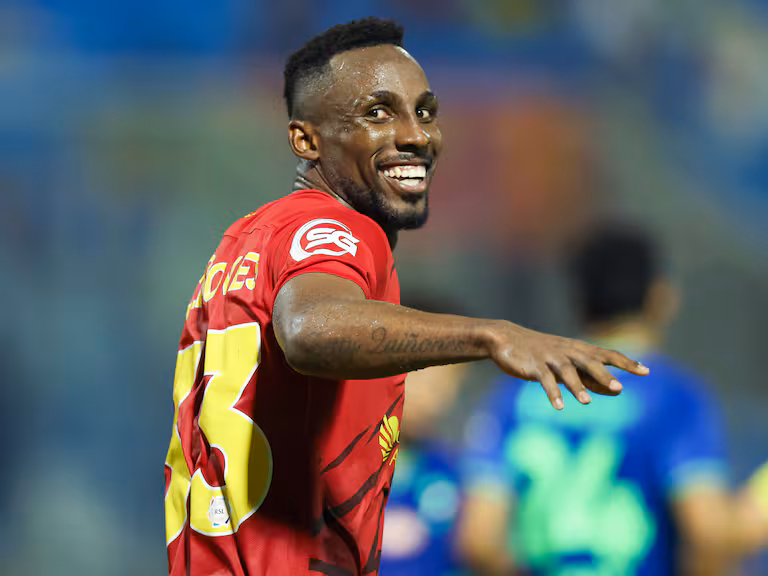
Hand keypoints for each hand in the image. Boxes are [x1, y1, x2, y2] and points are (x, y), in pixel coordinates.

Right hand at [487, 321, 648, 409]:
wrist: (507, 340)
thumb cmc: (543, 354)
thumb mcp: (569, 364)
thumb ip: (592, 377)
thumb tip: (618, 390)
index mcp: (579, 350)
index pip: (607, 355)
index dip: (626, 362)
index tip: (646, 371)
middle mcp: (567, 352)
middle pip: (589, 362)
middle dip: (604, 375)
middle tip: (619, 388)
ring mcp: (550, 358)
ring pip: (566, 371)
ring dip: (576, 386)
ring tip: (586, 402)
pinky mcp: (533, 366)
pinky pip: (544, 380)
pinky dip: (551, 392)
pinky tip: (558, 406)